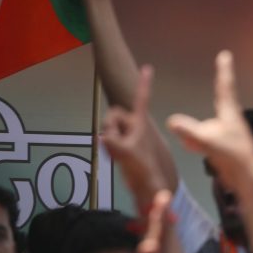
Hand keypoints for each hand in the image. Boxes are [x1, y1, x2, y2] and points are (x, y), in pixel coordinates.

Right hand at [102, 65, 163, 205]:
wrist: (143, 185)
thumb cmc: (141, 168)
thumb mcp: (126, 152)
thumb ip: (113, 141)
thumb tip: (104, 135)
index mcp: (140, 122)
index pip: (141, 99)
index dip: (143, 83)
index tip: (148, 67)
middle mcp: (134, 125)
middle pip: (113, 114)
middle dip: (110, 126)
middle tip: (117, 143)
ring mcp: (126, 134)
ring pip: (108, 127)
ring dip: (108, 139)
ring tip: (118, 154)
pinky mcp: (120, 143)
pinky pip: (106, 138)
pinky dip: (107, 147)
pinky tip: (113, 157)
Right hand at [166, 51, 252, 190]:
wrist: (247, 177)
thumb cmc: (232, 156)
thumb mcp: (208, 141)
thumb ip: (189, 131)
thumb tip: (172, 120)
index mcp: (230, 113)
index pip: (225, 86)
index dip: (224, 70)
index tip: (225, 55)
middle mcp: (230, 120)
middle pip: (221, 99)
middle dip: (220, 87)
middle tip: (223, 68)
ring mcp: (228, 133)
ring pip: (211, 123)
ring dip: (201, 125)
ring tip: (191, 137)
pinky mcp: (225, 146)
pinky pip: (207, 138)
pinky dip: (198, 140)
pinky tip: (190, 145)